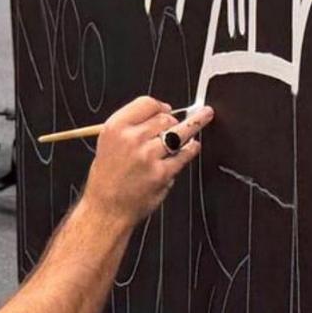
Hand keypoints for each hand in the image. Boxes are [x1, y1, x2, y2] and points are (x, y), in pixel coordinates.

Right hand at [82, 97, 213, 226]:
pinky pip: (184, 155)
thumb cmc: (107, 178)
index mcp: (116, 128)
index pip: (147, 103)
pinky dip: (191, 150)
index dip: (161, 106)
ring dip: (193, 126)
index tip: (167, 109)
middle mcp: (131, 139)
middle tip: (176, 124)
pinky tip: (193, 147)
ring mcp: (148, 156)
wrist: (106, 208)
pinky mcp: (162, 173)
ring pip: (179, 134)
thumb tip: (161, 114)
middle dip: (173, 121)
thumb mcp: (108, 142)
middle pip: (165, 118)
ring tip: (205, 115)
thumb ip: (131, 126)